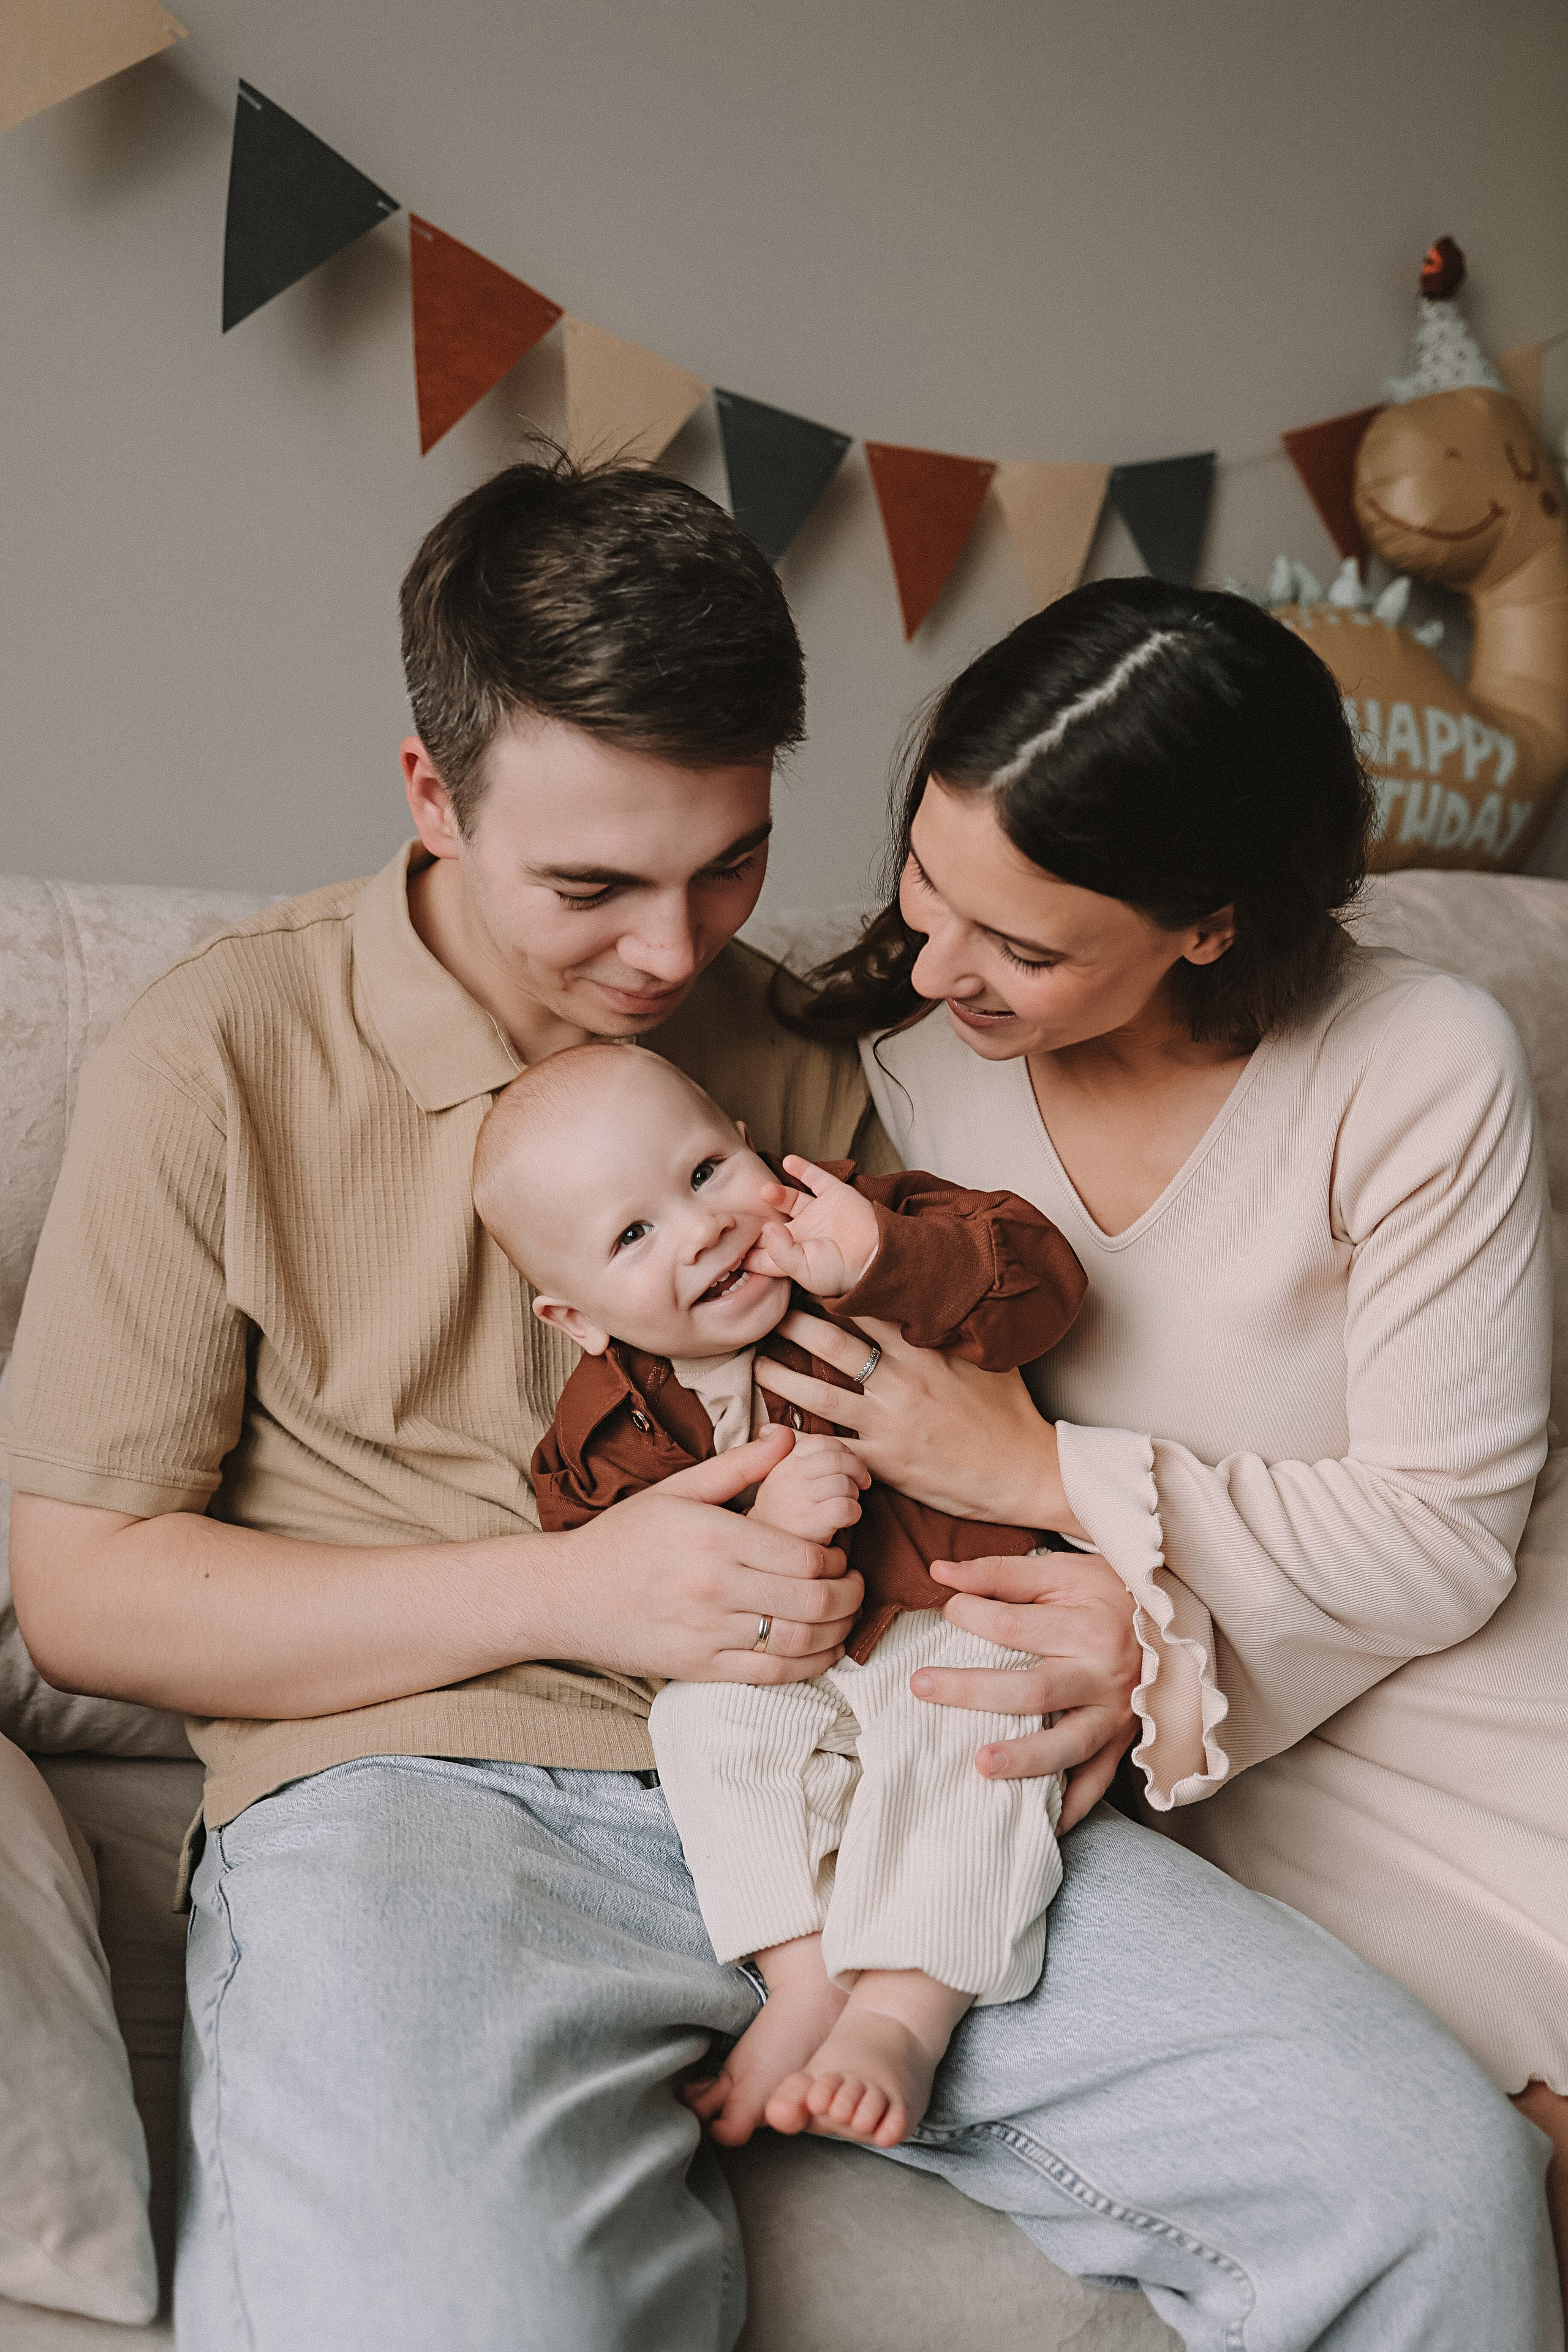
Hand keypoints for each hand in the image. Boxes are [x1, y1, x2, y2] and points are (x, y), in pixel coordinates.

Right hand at [561, 1425, 863, 1684]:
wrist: (566, 1594)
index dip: (837, 1559)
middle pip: (812, 1600)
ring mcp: (706, 1631)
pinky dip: (809, 1666)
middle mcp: (713, 1585)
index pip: (805, 1555)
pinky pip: (770, 1674)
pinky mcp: (698, 1667)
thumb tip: (788, 1435)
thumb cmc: (624, 1537)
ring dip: (836, 1632)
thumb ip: (739, 1465)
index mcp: (713, 1535)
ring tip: (843, 1617)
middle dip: (849, 1595)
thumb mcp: (677, 1490)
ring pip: (798, 1641)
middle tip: (855, 1586)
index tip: (840, 1555)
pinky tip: (822, 1651)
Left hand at [742, 1157, 880, 1296]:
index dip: (742, 1249)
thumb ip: (779, 1251)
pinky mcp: (834, 1195)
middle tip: (735, 1210)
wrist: (877, 1256)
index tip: (723, 1243)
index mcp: (792, 1255)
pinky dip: (801, 1167)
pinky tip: (788, 1161)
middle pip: (771, 1222)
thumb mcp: (804, 1270)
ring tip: (764, 1190)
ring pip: (790, 1199)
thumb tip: (766, 1227)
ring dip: (775, 1193)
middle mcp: (802, 1233)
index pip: (761, 1251)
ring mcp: (818, 1213)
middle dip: (754, 1218)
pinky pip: (815, 1178)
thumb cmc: (841, 1272)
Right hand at [750, 1432, 868, 1543]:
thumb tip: (772, 1428)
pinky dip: (854, 1512)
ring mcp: (798, 1501)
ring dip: (854, 1493)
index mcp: (783, 1463)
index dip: (843, 1450)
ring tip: (848, 1502)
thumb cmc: (779, 1514)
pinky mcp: (810, 1525)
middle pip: (835, 1459)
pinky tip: (846, 1520)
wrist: (763, 1555)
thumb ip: (785, 1453)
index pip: (821, 1442)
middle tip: (862, 1482)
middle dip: (857, 1468)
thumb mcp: (776, 1479)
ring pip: (843, 1483)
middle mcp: (787, 1478)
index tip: (849, 1464)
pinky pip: (845, 1507)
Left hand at [752, 1308, 1086, 1536]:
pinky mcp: (886, 1462)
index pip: (870, 1309)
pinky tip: (773, 1435)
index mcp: (925, 1351)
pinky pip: (833, 1450)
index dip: (834, 1289)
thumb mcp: (991, 1358)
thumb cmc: (1011, 1414)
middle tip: (767, 1310)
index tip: (805, 1275)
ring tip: (756, 1365)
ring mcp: (890, 1423)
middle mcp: (901, 1382)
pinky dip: (801, 1443)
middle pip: (834, 1344)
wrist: (1026, 1472)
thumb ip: (960, 1328)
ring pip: (821, 1394)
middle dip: (794, 1325)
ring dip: (782, 1379)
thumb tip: (950, 1295)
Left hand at [914, 1550, 1139, 1830]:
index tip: (949, 1610)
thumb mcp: (1060, 1572)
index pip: (1014, 1627)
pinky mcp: (1122, 1745)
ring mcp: (1116, 1717)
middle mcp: (1106, 1676)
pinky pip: (1097, 1784)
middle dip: (971, 1691)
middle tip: (920, 1686)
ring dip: (1023, 1759)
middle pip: (1032, 1690)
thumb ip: (999, 1574)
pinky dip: (1070, 1809)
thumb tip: (939, 1574)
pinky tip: (1039, 1825)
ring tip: (978, 1765)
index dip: (971, 1616)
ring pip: (1067, 1746)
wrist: (1174, 1620)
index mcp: (1089, 1627)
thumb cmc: (1108, 1593)